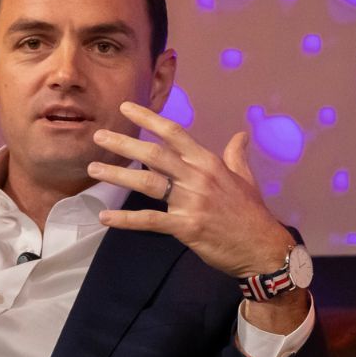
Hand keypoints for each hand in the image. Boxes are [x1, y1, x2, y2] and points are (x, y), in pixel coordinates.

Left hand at [89, 101, 306, 332]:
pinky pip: (149, 220)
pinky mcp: (185, 227)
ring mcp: (191, 202)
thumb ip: (236, 155)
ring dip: (117, 175)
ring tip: (93, 169)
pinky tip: (104, 218)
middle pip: (154, 154)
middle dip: (123, 144)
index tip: (126, 108)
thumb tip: (241, 134)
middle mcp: (197, 177)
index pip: (174, 133)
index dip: (148, 118)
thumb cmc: (252, 213)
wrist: (262, 247)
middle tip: (98, 136)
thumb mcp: (246, 178)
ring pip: (147, 183)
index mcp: (209, 162)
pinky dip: (125, 220)